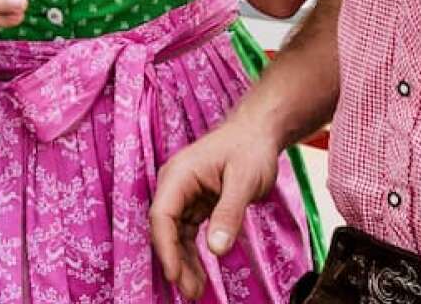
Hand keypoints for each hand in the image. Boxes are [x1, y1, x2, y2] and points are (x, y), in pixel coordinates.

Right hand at [150, 111, 286, 299]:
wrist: (259, 132)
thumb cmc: (250, 148)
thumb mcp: (244, 181)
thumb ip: (229, 214)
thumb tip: (216, 249)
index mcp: (178, 175)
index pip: (162, 216)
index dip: (165, 248)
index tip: (174, 276)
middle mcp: (175, 186)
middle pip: (166, 229)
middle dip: (175, 261)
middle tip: (190, 292)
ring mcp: (184, 195)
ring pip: (176, 235)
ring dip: (184, 262)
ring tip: (195, 291)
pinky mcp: (196, 204)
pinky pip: (188, 233)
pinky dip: (193, 253)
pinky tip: (200, 274)